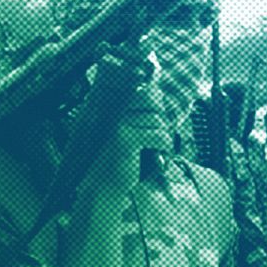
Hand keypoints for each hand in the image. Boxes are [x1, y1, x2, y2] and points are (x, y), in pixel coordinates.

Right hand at [83, 43, 155, 193]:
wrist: (102, 188)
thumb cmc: (116, 157)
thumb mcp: (124, 129)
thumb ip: (135, 108)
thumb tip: (152, 82)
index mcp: (106, 104)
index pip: (134, 82)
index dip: (150, 86)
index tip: (155, 79)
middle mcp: (108, 110)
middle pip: (150, 97)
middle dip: (160, 113)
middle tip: (159, 129)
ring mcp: (115, 124)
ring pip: (156, 118)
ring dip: (163, 133)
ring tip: (157, 144)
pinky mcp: (124, 139)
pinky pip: (157, 134)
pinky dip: (164, 144)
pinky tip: (160, 150)